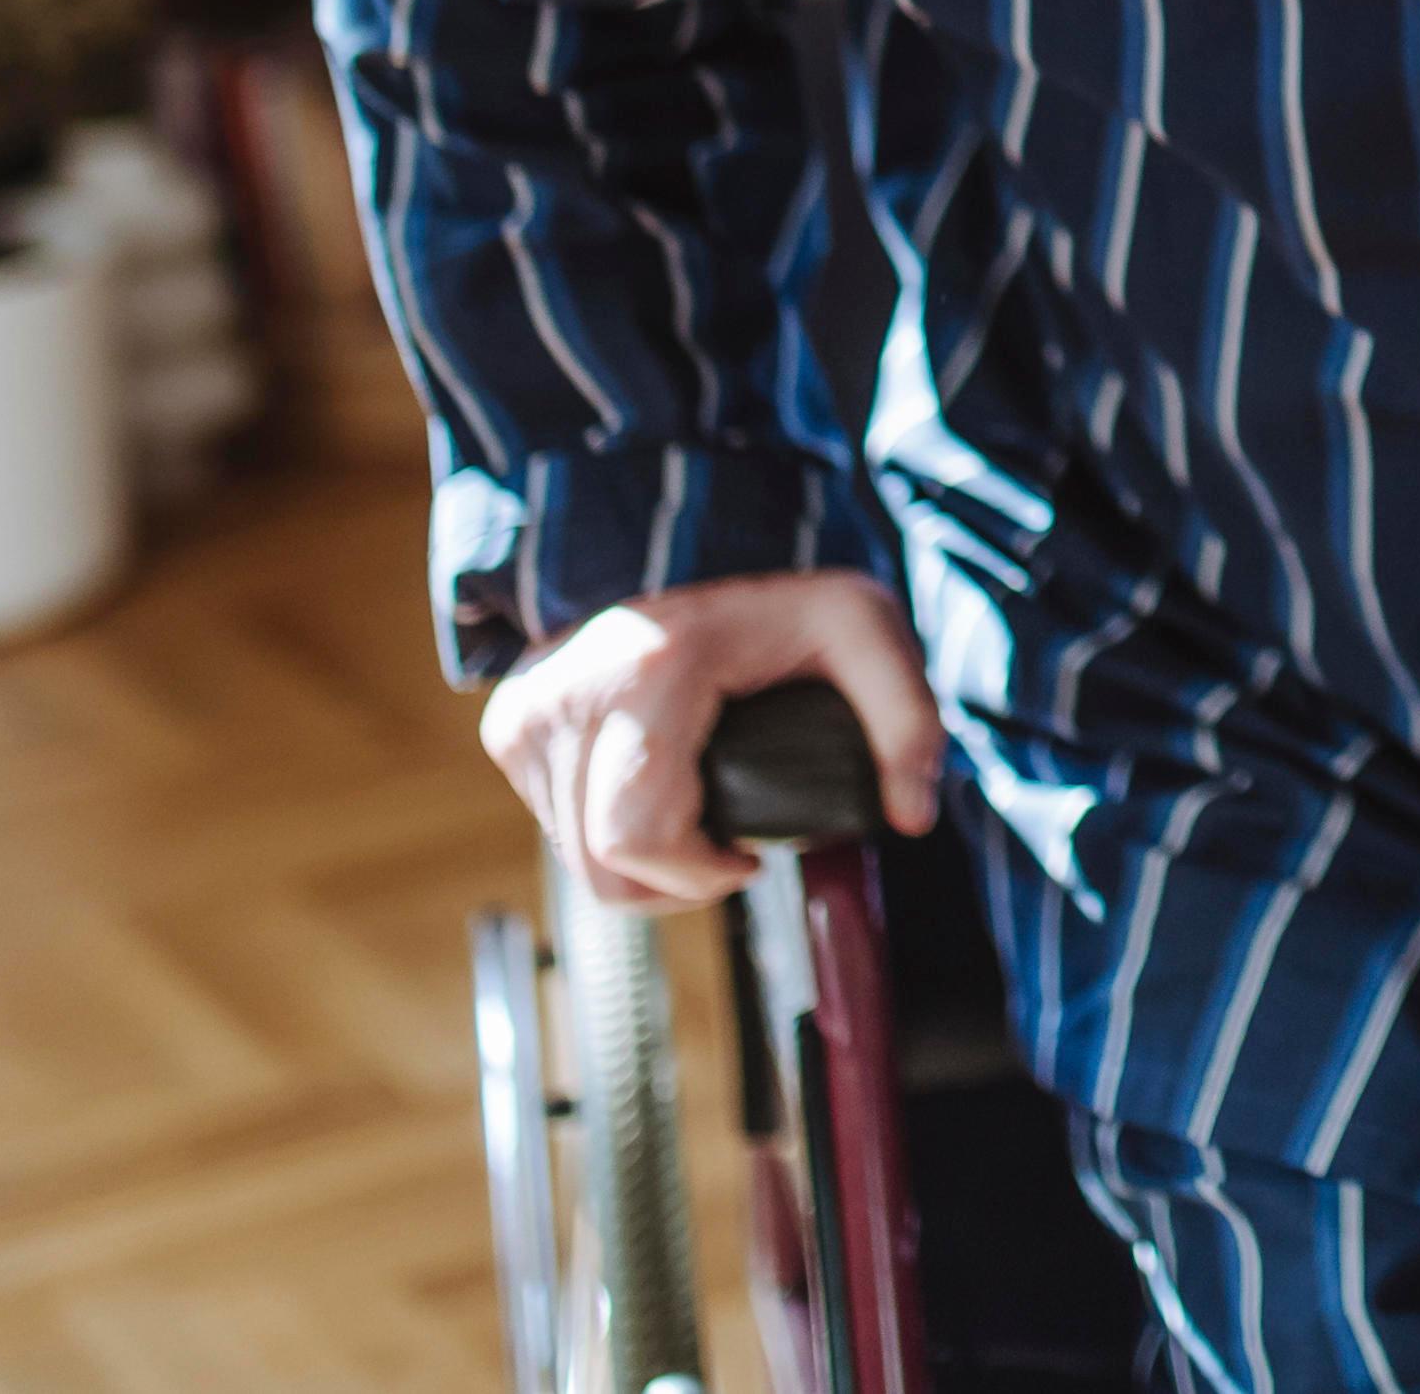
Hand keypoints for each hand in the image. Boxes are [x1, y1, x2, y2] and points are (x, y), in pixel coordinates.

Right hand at [482, 568, 944, 909]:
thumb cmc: (779, 595)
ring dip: (640, 865)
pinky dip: (605, 836)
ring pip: (573, 858)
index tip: (749, 855)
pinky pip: (553, 828)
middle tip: (728, 848)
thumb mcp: (863, 630)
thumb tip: (912, 814)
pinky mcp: (507, 727)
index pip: (639, 836)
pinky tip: (653, 799)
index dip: (700, 875)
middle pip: (602, 865)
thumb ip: (906, 718)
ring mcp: (526, 712)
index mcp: (647, 671)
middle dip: (675, 883)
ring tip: (696, 822)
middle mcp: (567, 693)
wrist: (689, 537)